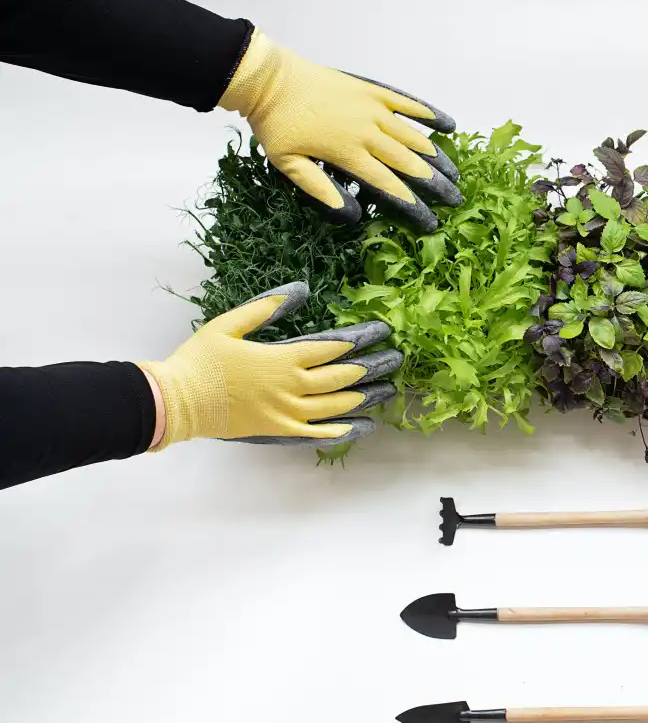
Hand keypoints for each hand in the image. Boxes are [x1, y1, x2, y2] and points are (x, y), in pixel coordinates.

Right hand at [139, 282, 400, 447]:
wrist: (175, 401)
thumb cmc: (200, 359)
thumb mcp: (231, 322)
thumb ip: (268, 305)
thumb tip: (302, 289)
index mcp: (282, 359)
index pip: (334, 347)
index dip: (362, 338)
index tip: (383, 331)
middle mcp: (291, 387)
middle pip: (344, 377)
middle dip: (374, 366)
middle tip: (397, 359)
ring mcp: (286, 413)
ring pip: (338, 406)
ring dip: (367, 397)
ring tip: (389, 389)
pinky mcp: (278, 431)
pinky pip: (318, 434)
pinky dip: (344, 430)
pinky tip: (364, 426)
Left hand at [218, 29, 460, 229]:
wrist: (269, 79)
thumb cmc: (276, 125)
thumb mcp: (289, 166)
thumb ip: (320, 190)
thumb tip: (351, 216)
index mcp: (349, 153)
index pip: (390, 186)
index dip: (414, 206)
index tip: (432, 222)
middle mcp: (368, 132)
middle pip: (411, 163)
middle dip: (436, 185)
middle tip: (455, 200)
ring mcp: (374, 108)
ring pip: (415, 136)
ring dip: (438, 157)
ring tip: (455, 173)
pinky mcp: (373, 90)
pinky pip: (408, 102)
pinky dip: (429, 114)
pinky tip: (448, 126)